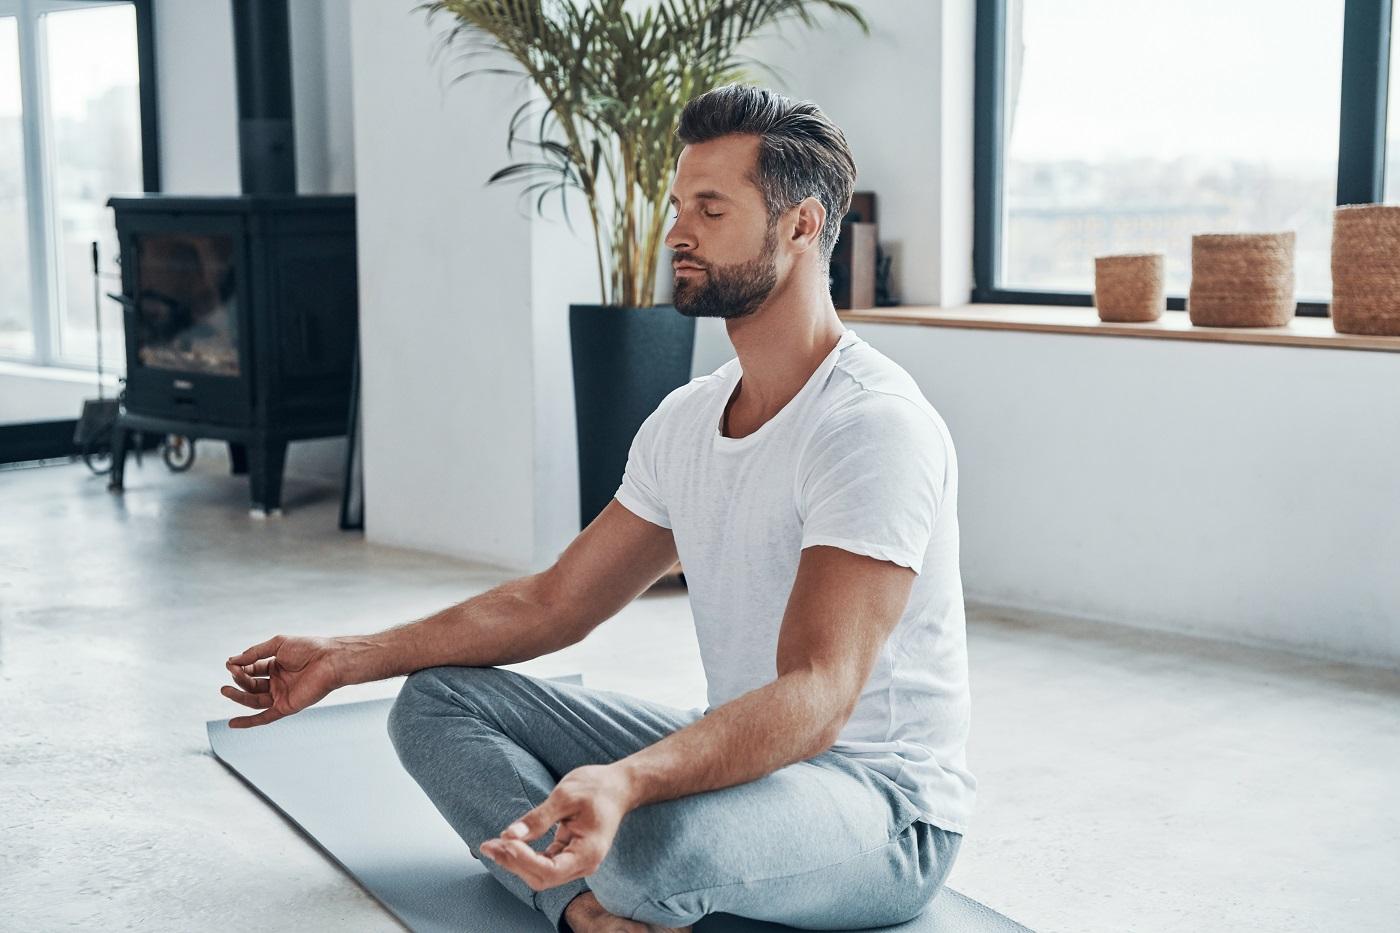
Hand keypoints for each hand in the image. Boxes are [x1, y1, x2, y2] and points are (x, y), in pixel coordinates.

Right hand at [221, 634, 344, 728]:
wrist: (329, 660)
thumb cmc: (308, 649)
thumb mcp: (277, 645)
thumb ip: (254, 653)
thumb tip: (231, 661)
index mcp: (277, 666)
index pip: (252, 669)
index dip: (240, 667)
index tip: (230, 664)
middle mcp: (278, 682)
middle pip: (251, 684)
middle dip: (240, 678)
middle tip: (233, 672)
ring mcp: (281, 695)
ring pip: (253, 699)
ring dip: (238, 696)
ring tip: (225, 690)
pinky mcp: (286, 707)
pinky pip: (264, 717)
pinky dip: (248, 722)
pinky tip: (232, 723)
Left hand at [480, 764, 634, 889]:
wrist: (618, 786)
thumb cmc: (597, 787)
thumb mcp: (566, 796)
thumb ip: (539, 818)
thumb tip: (509, 835)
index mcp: (588, 852)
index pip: (550, 870)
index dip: (524, 859)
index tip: (505, 840)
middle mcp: (584, 864)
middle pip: (541, 878)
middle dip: (513, 863)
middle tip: (488, 845)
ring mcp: (576, 863)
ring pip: (539, 874)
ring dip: (514, 862)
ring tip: (491, 845)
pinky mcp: (568, 856)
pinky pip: (542, 864)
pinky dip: (523, 856)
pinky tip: (506, 844)